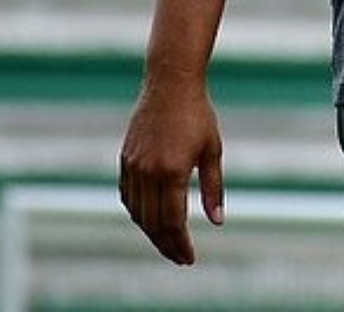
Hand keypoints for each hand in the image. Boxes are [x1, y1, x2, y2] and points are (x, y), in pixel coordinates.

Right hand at [119, 78, 224, 264]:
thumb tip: (218, 221)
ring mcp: (133, 166)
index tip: (189, 258)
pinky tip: (149, 219)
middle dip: (166, 244)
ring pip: (137, 212)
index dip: (180, 244)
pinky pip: (127, 196)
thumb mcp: (212, 150)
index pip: (172, 221)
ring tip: (167, 242)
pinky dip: (137, 212)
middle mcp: (148, 172)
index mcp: (173, 171)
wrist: (170, 85)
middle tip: (180, 257)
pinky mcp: (125, 159)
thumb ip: (214, 188)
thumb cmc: (198, 115)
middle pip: (152, 222)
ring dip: (150, 232)